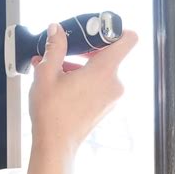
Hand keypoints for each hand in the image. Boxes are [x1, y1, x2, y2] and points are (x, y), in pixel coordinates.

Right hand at [29, 23, 137, 156]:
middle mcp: (114, 83)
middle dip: (87, 50)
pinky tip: (62, 84)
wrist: (55, 144)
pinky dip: (85, 79)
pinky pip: (100, 84)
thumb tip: (56, 30)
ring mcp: (112, 97)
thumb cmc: (52, 113)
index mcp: (104, 71)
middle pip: (110, 54)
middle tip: (66, 50)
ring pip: (102, 70)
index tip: (96, 29)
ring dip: (82, 66)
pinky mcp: (106, 106)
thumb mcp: (47, 73)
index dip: (115, 29)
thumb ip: (54, 47)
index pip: (128, 39)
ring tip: (56, 70)